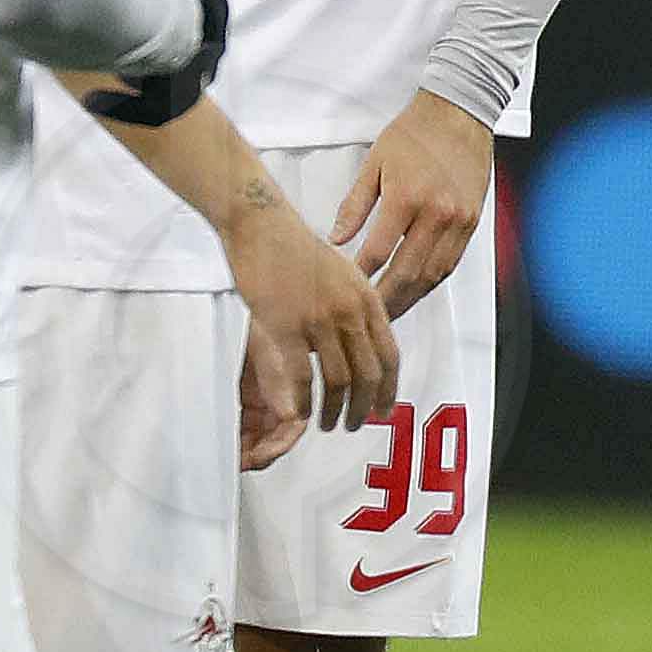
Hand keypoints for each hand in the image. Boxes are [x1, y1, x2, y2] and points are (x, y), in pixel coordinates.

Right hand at [223, 191, 399, 458]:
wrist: (262, 226)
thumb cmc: (296, 248)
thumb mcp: (342, 274)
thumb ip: (357, 307)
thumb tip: (364, 341)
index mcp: (366, 298)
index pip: (389, 354)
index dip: (389, 388)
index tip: (384, 409)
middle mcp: (349, 310)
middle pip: (367, 374)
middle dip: (363, 407)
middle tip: (355, 424)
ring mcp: (319, 319)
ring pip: (337, 380)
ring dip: (334, 410)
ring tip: (328, 423)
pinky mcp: (287, 325)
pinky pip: (302, 376)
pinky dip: (303, 401)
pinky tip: (300, 413)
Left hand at [332, 89, 498, 312]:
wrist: (459, 112)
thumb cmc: (416, 132)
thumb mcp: (374, 163)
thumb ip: (354, 205)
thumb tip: (336, 240)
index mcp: (407, 197)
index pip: (377, 253)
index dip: (359, 277)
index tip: (344, 290)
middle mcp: (437, 213)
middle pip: (407, 274)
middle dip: (384, 302)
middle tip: (365, 318)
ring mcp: (458, 221)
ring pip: (432, 276)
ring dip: (409, 299)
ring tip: (388, 312)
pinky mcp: (472, 223)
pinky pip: (450, 263)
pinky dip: (430, 282)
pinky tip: (415, 290)